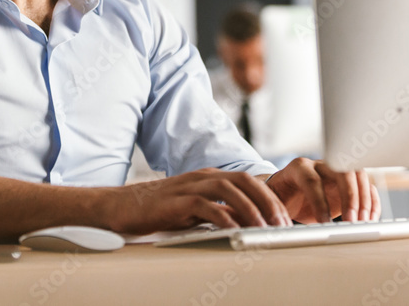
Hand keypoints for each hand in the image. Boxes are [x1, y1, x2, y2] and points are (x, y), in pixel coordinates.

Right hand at [104, 168, 293, 234]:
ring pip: (228, 190)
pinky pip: (205, 206)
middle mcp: (203, 177)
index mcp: (211, 177)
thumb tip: (248, 223)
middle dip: (267, 201)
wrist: (125, 206)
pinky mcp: (177, 201)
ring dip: (250, 209)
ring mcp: (190, 187)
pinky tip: (234, 230)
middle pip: (244, 181)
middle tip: (281, 223)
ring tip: (263, 228)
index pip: (249, 180)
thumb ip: (221, 211)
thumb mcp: (198, 209)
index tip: (284, 218)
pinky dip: (222, 217)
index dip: (270, 198)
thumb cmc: (162, 209)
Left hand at [262, 158, 379, 223]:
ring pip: (358, 175)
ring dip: (364, 199)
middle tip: (352, 221)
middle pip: (342, 171)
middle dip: (349, 197)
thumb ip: (277, 211)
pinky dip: (372, 202)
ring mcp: (337, 171)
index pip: (312, 180)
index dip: (319, 201)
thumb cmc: (280, 197)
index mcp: (298, 168)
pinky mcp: (350, 183)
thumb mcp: (273, 202)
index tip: (324, 223)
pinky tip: (370, 219)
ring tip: (363, 222)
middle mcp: (320, 165)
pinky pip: (367, 186)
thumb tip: (279, 227)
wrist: (287, 191)